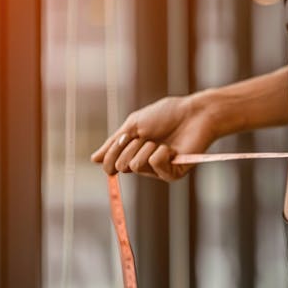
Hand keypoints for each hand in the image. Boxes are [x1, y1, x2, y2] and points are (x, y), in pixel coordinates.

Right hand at [90, 94, 216, 181]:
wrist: (194, 113)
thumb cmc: (167, 115)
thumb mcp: (134, 125)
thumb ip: (114, 143)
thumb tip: (94, 159)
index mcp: (133, 153)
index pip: (111, 164)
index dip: (113, 151)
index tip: (124, 137)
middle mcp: (144, 164)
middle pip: (121, 165)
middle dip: (130, 146)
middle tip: (147, 136)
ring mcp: (158, 171)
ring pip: (136, 165)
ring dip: (146, 147)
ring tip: (162, 141)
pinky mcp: (172, 174)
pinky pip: (154, 164)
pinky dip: (161, 152)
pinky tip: (172, 149)